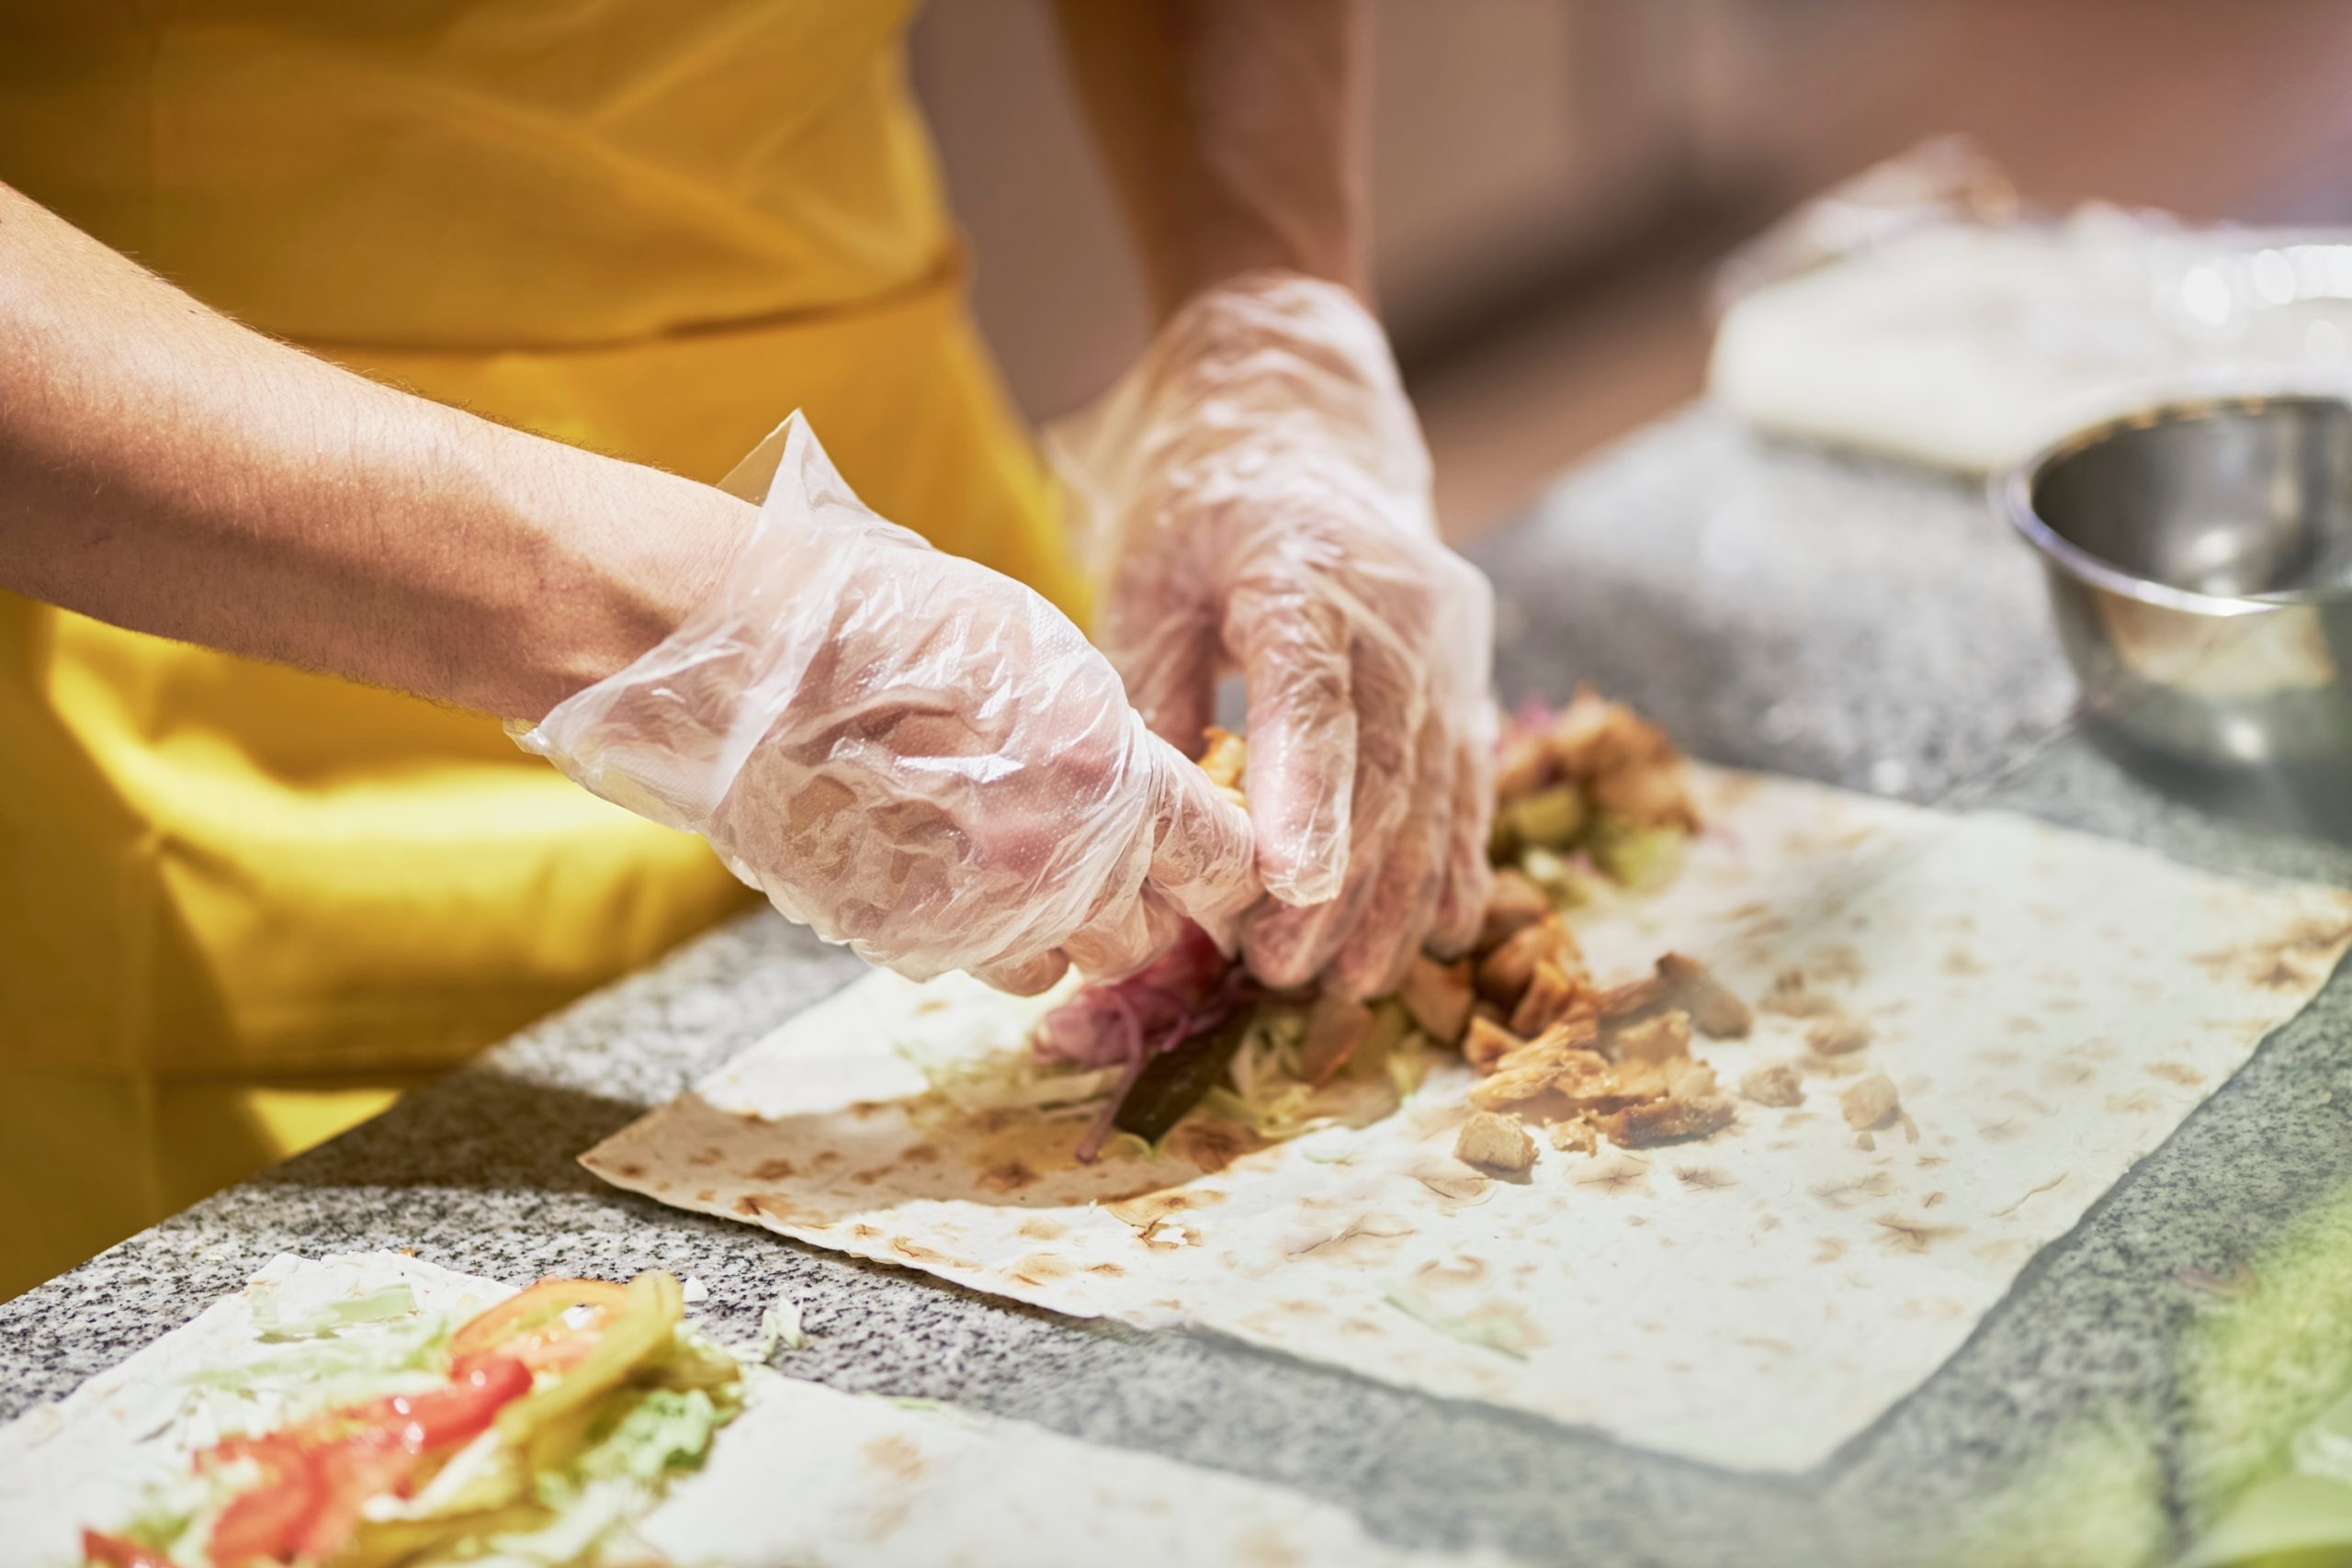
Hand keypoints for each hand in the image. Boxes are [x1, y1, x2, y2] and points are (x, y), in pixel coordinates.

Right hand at [514, 414, 1256, 993]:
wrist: (745, 665)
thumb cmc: (894, 628)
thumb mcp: (1040, 658)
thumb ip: (1108, 743)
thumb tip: (1142, 791)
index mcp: (1114, 782)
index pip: (1224, 860)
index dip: (1223, 864)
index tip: (1211, 857)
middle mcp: (1058, 870)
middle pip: (1147, 937)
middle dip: (1136, 904)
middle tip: (1102, 856)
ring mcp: (975, 919)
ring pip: (1058, 965)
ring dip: (1050, 929)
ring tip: (1005, 860)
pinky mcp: (900, 944)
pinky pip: (968, 964)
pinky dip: (969, 933)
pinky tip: (935, 869)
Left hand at [1050, 272, 1495, 999]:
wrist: (1301, 411)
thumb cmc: (1201, 500)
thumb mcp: (1148, 576)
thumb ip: (1157, 695)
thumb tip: (1151, 827)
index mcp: (1304, 569)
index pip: (1314, 700)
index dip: (1307, 802)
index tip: (1290, 893)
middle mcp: (1400, 604)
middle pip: (1383, 763)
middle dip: (1343, 882)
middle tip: (1289, 974)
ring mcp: (1448, 636)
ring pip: (1435, 783)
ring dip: (1399, 890)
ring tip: (1360, 980)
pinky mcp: (1466, 664)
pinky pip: (1468, 774)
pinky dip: (1453, 854)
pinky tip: (1439, 927)